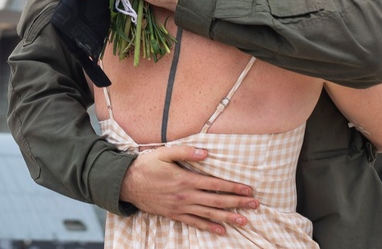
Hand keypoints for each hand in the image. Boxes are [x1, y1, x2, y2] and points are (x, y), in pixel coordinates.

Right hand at [119, 145, 257, 234]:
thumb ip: (186, 151)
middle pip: (216, 200)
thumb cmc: (146, 165)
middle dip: (237, 203)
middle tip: (254, 205)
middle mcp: (186, 195)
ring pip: (208, 213)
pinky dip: (208, 227)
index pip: (215, 184)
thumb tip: (206, 152)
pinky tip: (221, 230)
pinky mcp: (174, 214)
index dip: (233, 187)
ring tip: (244, 221)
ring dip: (228, 217)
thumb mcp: (164, 153)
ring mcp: (180, 207)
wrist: (127, 184)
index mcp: (186, 179)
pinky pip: (194, 222)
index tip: (248, 190)